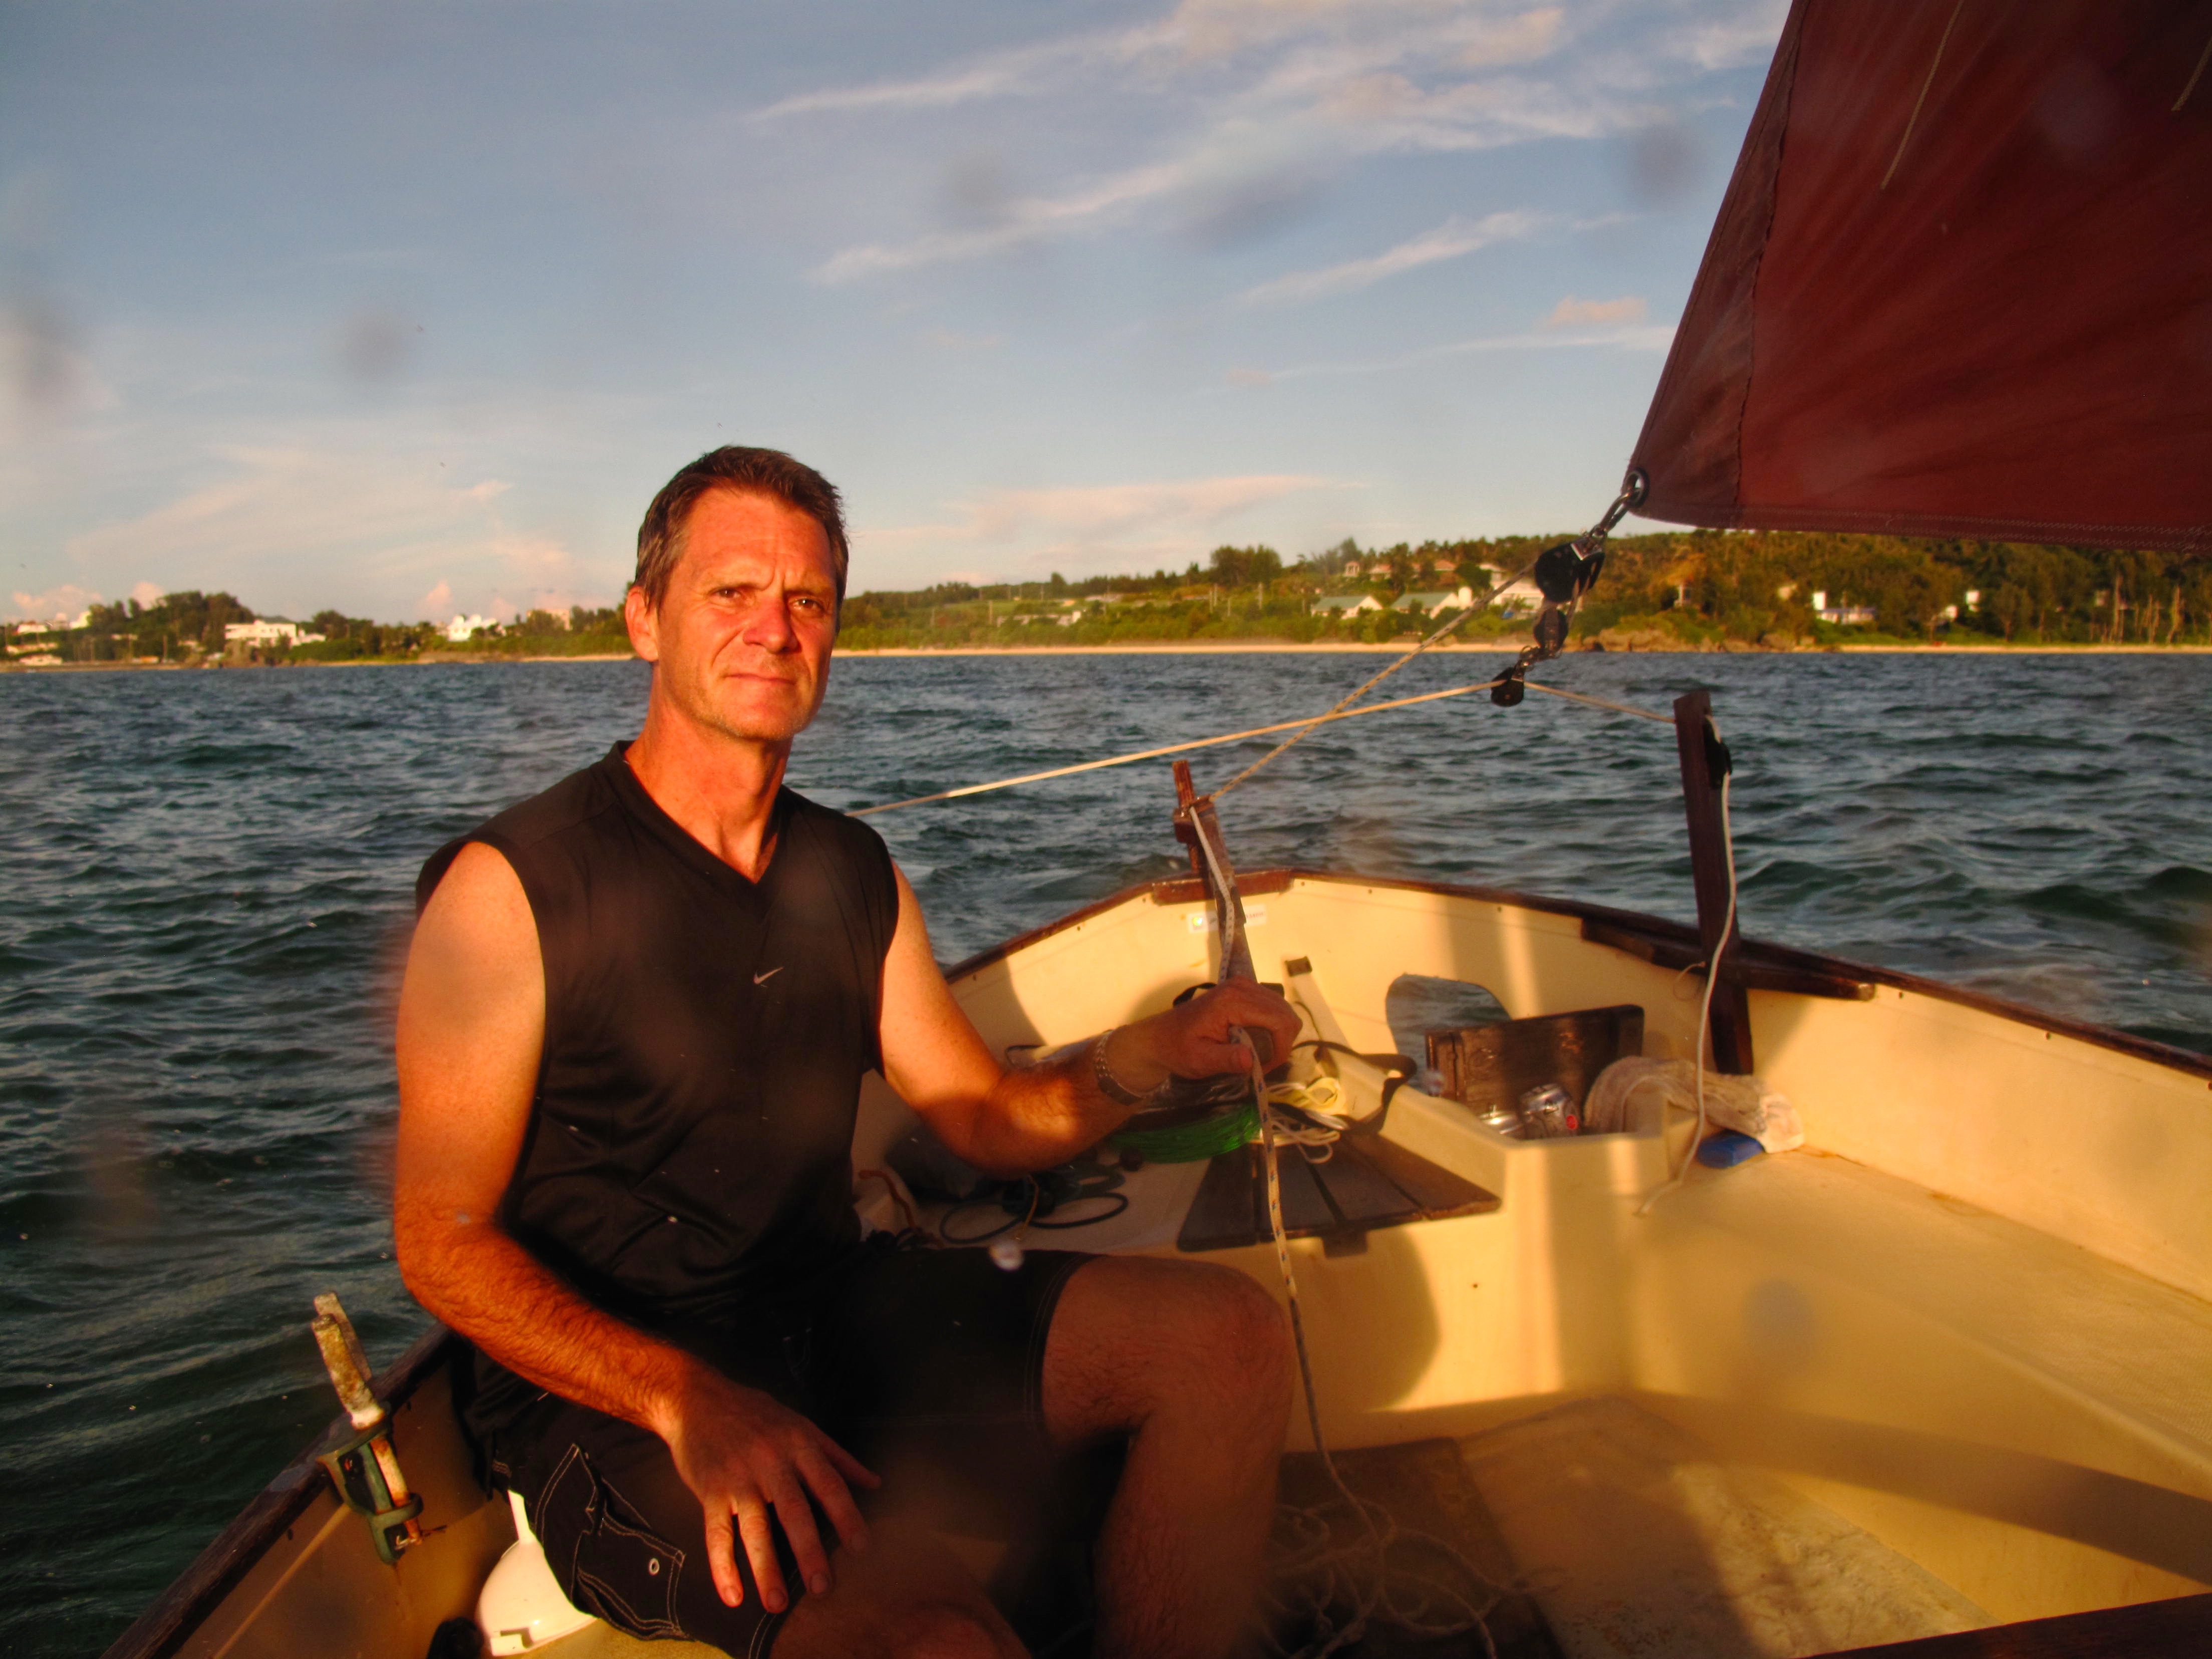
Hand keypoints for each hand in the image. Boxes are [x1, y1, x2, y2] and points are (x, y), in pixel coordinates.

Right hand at [653, 1360, 880, 1612]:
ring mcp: (738, 1478)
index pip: (829, 1484)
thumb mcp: (801, 1425)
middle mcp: (771, 1462)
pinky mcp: (710, 1491)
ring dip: (765, 1568)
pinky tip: (733, 1596)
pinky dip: (722, 1566)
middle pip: (794, 1510)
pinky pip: (716, 1533)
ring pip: (754, 1527)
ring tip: (776, 1603)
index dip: (847, 1516)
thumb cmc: (756, 1414)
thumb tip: (875, 1483)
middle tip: (822, 1587)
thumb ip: (838, 1457)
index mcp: (799, 1445)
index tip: (862, 1548)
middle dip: (810, 1550)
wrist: (697, 1399)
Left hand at [1115, 979, 1302, 1087]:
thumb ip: (1225, 1059)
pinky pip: (1273, 1008)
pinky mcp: (1244, 990)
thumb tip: (1250, 1060)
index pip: (1280, 1021)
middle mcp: (1243, 987)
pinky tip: (1256, 1043)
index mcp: (1233, 1001)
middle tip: (1263, 1065)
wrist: (1161, 1036)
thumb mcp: (1200, 1059)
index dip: (1281, 1048)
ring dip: (1279, 1036)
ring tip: (1259, 1056)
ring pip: (1283, 1011)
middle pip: (1286, 1015)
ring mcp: (1244, 986)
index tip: (1265, 1069)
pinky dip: (1272, 1028)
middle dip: (1282, 1044)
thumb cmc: (1179, 1049)